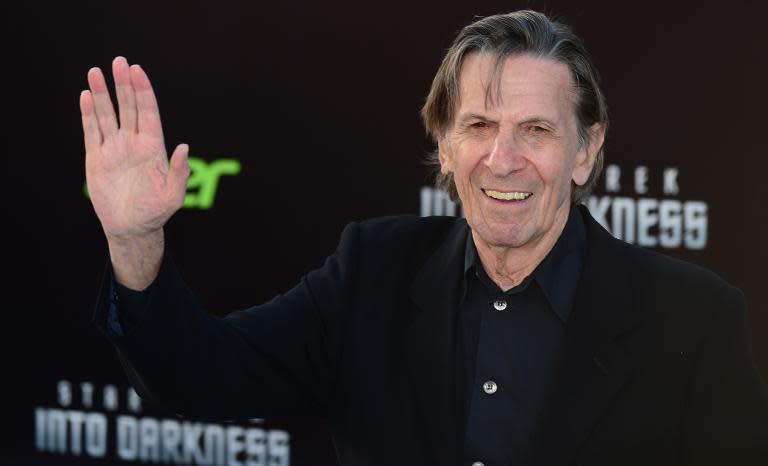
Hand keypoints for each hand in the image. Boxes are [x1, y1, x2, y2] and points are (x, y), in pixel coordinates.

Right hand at [81, 56, 188, 240]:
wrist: (131, 229)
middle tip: (118, 62)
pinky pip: (91, 132)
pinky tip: (85, 96)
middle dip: (123, 85)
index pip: (148, 112)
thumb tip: (184, 146)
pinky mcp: (96, 159)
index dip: (143, 91)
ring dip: (101, 94)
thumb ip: (179, 171)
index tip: (137, 70)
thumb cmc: (156, 213)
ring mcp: (114, 149)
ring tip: (95, 72)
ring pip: (107, 115)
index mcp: (153, 148)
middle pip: (128, 107)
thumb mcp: (173, 195)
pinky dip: (88, 114)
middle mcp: (133, 143)